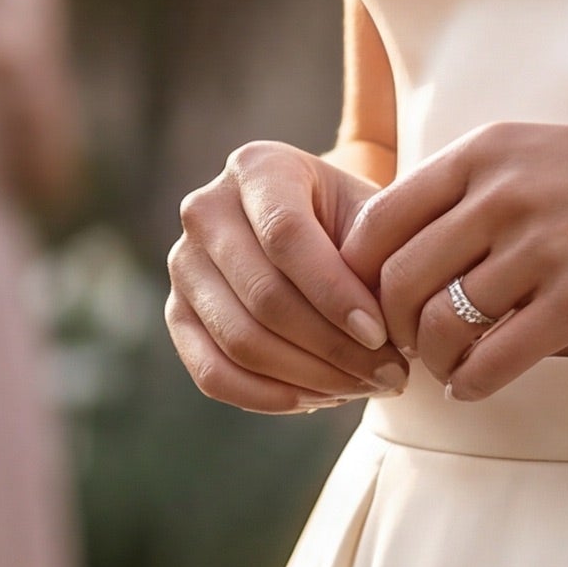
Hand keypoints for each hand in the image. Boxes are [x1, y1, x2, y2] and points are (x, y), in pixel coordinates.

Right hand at [167, 141, 403, 412]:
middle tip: (390, 376)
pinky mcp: (177, 314)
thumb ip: (377, 261)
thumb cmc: (358, 227)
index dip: (334, 294)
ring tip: (364, 387)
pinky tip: (319, 399)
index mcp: (257, 167)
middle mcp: (205, 209)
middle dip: (334, 348)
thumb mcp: (376, 222)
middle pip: (263, 296)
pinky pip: (212, 374)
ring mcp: (183, 264)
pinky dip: (269, 397)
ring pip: (240, 341)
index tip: (382, 334)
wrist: (324, 236)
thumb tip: (372, 334)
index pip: (286, 237)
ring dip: (310, 378)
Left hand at [350, 118, 567, 399]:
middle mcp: (504, 195)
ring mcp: (542, 248)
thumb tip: (410, 248)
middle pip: (395, 281)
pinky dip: (472, 382)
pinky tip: (477, 385)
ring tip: (448, 368)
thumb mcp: (545, 154)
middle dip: (389, 328)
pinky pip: (494, 358)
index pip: (377, 223)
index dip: (361, 276)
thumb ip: (479, 189)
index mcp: (487, 154)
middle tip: (405, 348)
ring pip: (439, 325)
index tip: (379, 303)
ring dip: (434, 360)